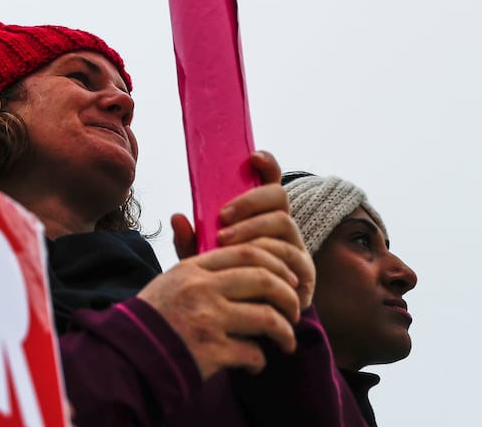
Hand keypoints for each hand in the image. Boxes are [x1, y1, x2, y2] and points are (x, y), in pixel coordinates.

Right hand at [137, 240, 301, 379]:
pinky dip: (259, 362)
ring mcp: (208, 320)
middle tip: (294, 310)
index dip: (276, 263)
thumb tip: (182, 216)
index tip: (288, 278)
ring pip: (267, 318)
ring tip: (286, 342)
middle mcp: (202, 289)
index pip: (247, 252)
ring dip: (284, 332)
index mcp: (194, 269)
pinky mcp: (211, 352)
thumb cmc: (154, 315)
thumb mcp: (168, 278)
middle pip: (265, 280)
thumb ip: (187, 253)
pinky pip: (252, 354)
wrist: (130, 353)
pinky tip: (254, 365)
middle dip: (288, 296)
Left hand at [173, 151, 314, 310]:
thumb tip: (177, 216)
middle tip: (222, 217)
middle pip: (278, 196)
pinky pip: (291, 255)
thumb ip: (189, 241)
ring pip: (284, 223)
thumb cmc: (223, 283)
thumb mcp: (201, 261)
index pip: (270, 181)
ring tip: (225, 242)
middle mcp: (281, 226)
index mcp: (259, 215)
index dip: (267, 165)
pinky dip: (268, 255)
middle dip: (249, 202)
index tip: (252, 157)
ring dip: (253, 229)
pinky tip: (250, 264)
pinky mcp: (304, 272)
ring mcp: (295, 247)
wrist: (245, 324)